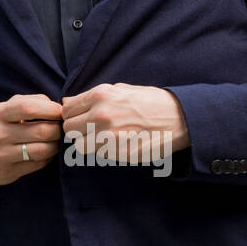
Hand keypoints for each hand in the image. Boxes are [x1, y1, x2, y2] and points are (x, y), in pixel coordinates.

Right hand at [0, 93, 64, 186]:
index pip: (29, 108)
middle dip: (58, 129)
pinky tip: (46, 152)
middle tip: (62, 129)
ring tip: (55, 141)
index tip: (61, 112)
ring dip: (56, 145)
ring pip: (43, 150)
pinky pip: (39, 164)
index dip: (51, 110)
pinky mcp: (9, 172)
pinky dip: (48, 157)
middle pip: (42, 131)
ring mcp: (2, 155)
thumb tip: (58, 106)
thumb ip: (29, 102)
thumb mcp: (4, 109)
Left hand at [60, 82, 189, 162]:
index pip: (66, 110)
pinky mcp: (120, 154)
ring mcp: (110, 137)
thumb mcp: (120, 89)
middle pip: (69, 129)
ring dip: (87, 143)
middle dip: (76, 129)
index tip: (79, 117)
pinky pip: (99, 155)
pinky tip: (117, 143)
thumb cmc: (150, 101)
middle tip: (89, 129)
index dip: (71, 114)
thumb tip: (67, 102)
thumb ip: (91, 97)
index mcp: (101, 96)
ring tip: (102, 137)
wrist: (180, 118)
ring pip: (80, 146)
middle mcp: (102, 116)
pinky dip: (103, 151)